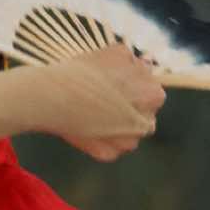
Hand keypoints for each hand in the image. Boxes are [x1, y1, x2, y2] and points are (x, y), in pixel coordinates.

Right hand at [18, 43, 166, 157]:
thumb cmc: (85, 72)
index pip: (151, 92)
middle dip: (128, 109)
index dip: (132, 87)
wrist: (55, 97)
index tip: (115, 85)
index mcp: (154, 95)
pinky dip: (99, 138)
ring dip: (115, 125)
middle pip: (141, 116)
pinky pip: (109, 146)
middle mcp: (147, 123)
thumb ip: (135, 61)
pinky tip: (84, 124)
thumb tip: (144, 64)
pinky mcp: (109, 155)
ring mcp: (128, 143)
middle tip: (104, 99)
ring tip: (91, 111)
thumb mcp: (115, 54)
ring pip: (126, 133)